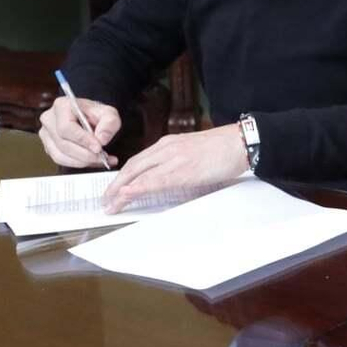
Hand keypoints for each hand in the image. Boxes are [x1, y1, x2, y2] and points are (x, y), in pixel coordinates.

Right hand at [38, 97, 119, 168]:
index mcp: (62, 106)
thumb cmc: (96, 114)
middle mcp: (49, 119)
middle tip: (103, 157)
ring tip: (102, 160)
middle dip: (85, 154)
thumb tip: (101, 139)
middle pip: (63, 143)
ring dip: (83, 162)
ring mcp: (46, 134)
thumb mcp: (109, 113)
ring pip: (60, 155)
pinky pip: (61, 160)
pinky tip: (94, 161)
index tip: (98, 147)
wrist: (90, 118)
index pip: (67, 127)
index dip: (82, 140)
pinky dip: (79, 164)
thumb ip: (109, 123)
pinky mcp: (48, 146)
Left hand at [102, 124, 246, 212]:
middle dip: (115, 185)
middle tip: (106, 201)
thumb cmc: (222, 148)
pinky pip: (154, 180)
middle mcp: (166, 148)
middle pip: (132, 167)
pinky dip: (138, 188)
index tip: (114, 189)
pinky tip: (127, 196)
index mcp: (168, 144)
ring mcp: (173, 158)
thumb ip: (176, 161)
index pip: (137, 161)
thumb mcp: (192, 151)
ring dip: (121, 190)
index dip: (122, 177)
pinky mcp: (182, 169)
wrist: (240, 142)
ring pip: (138, 174)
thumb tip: (166, 178)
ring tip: (111, 204)